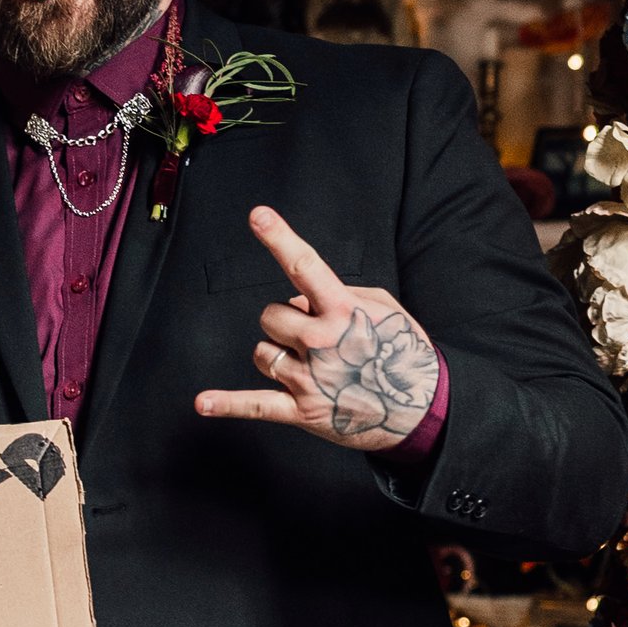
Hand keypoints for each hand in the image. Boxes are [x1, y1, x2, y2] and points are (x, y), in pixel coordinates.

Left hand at [194, 207, 440, 452]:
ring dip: (277, 355)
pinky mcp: (302, 410)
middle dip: (285, 322)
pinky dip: (228, 404)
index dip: (280, 238)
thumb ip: (341, 294)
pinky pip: (255, 405)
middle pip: (271, 316)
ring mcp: (310, 378)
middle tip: (314, 337)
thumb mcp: (383, 309)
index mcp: (344, 311)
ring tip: (310, 367)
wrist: (424, 409)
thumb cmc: (403, 353)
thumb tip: (299, 300)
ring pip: (262, 352)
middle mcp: (323, 342)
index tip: (258, 216)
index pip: (305, 266)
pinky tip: (203, 404)